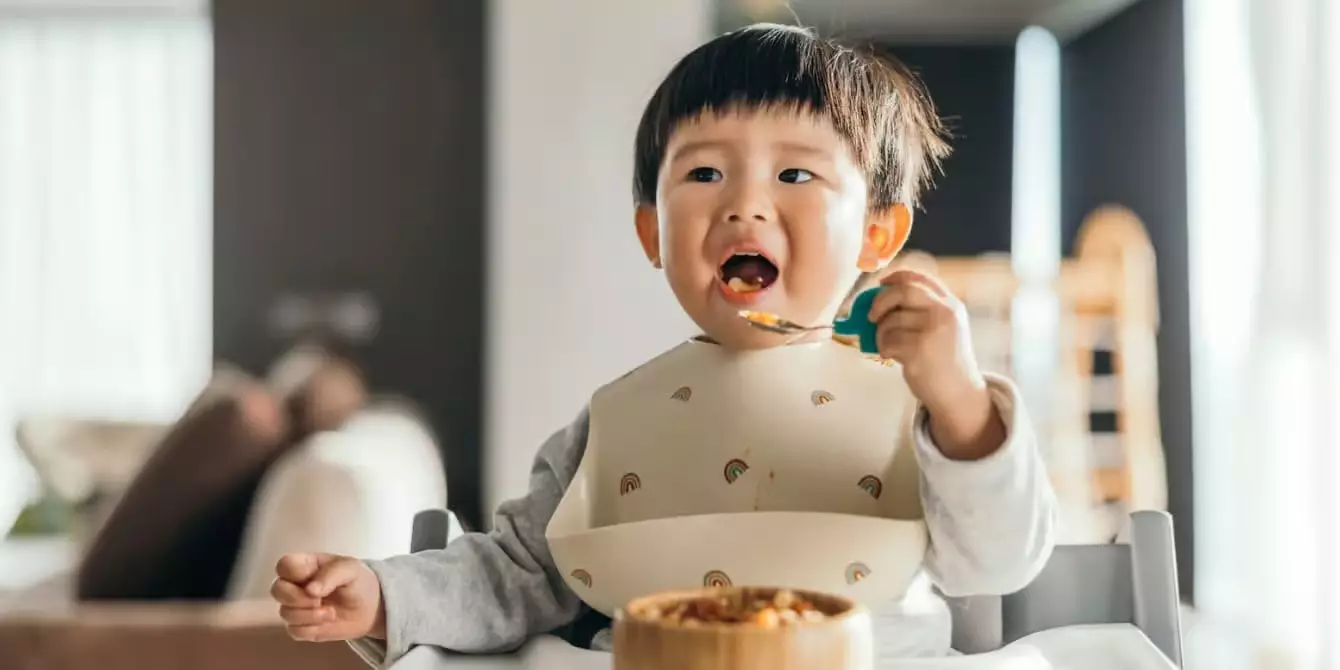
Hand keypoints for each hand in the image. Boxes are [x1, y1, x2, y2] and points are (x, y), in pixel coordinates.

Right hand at [272, 553, 385, 641]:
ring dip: (309, 615)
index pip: (284, 565)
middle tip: (319, 600)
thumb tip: (309, 589)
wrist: (371, 607)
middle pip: (277, 589)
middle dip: (297, 598)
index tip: (312, 580)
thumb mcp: (350, 569)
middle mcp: (296, 585)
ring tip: (331, 612)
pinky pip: (294, 631)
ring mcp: (297, 607)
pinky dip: (311, 628)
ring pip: (284, 613)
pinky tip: (328, 622)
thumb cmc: (358, 581)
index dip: (293, 573)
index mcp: (306, 565)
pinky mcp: (302, 626)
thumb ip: (330, 574)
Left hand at [867, 269, 1003, 458]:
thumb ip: (923, 309)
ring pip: (890, 320)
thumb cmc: (944, 360)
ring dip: (881, 334)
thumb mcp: (945, 327)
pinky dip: (884, 349)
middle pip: (902, 292)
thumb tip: (880, 296)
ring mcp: (933, 330)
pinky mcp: (919, 350)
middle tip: (871, 316)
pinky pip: (887, 341)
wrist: (959, 392)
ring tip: (891, 346)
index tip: (882, 283)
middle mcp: (945, 313)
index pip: (920, 278)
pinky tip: (894, 357)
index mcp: (951, 304)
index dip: (897, 277)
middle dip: (880, 301)